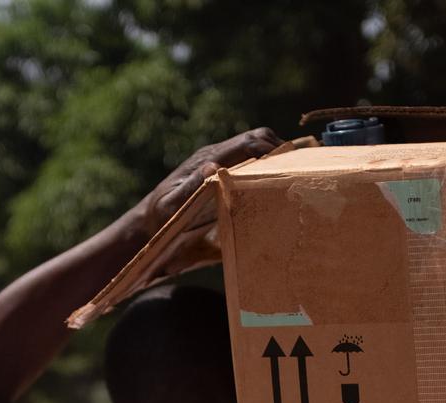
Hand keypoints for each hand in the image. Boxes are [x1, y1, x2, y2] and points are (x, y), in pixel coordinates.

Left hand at [132, 128, 283, 233]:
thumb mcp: (172, 205)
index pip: (248, 142)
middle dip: (278, 148)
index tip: (289, 164)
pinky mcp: (219, 172)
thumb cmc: (160, 217)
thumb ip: (191, 186)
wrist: (148, 221)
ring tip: (291, 174)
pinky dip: (264, 166)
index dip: (271, 148)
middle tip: (297, 168)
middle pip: (256, 137)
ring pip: (254, 146)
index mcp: (208, 159)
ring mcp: (218, 161)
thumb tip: (214, 165)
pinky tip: (274, 182)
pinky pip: (247, 161)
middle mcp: (215, 155)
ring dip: (273, 155)